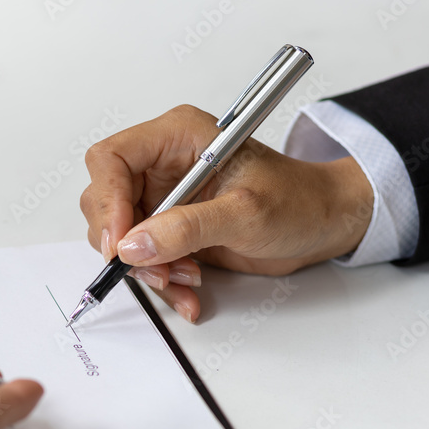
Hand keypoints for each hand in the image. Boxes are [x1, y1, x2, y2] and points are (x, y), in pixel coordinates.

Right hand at [80, 104, 373, 321]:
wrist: (323, 223)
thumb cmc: (299, 200)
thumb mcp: (247, 213)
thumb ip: (188, 228)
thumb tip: (134, 244)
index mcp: (178, 137)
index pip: (111, 159)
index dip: (106, 201)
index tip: (120, 243)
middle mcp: (163, 164)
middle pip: (105, 200)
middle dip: (126, 244)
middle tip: (155, 271)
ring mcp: (163, 197)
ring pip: (121, 237)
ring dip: (146, 268)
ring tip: (184, 280)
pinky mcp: (169, 228)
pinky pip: (143, 258)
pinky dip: (160, 280)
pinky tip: (187, 291)